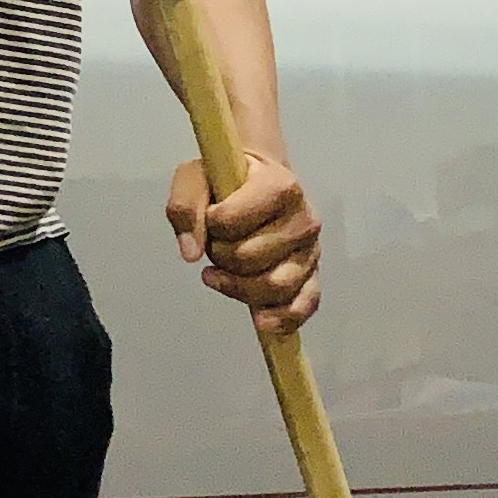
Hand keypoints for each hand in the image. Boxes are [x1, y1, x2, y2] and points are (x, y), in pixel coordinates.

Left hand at [168, 150, 320, 327]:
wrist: (258, 181)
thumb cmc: (227, 179)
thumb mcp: (195, 178)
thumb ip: (185, 207)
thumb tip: (191, 253)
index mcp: (280, 185)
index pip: (231, 220)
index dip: (210, 223)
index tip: (210, 214)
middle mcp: (304, 218)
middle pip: (249, 258)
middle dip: (220, 255)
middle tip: (217, 243)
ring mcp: (310, 250)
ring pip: (273, 286)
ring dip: (238, 286)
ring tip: (223, 272)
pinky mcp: (311, 275)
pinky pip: (304, 305)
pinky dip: (282, 318)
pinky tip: (260, 319)